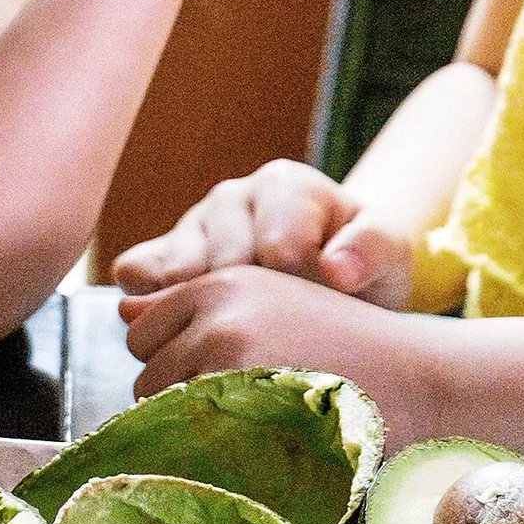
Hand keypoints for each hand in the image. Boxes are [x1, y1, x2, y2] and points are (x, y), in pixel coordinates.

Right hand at [113, 159, 415, 306]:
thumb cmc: (360, 266)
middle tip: (271, 335)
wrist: (332, 280)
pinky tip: (175, 330)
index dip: (294, 285)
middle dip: (248, 305)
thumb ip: (373, 248)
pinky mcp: (159, 255)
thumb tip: (336, 269)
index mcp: (285, 185)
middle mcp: (232, 197)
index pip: (276, 243)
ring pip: (175, 270)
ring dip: (199, 311)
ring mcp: (191, 225)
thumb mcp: (389, 253)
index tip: (311, 307)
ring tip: (230, 338)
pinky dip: (144, 302)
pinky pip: (134, 272)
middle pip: (222, 259)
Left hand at [118, 265, 450, 443]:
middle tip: (237, 411)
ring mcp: (229, 359)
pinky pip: (190, 440)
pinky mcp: (248, 407)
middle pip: (145, 372)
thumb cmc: (344, 349)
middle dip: (175, 397)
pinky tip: (251, 450)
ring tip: (251, 428)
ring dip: (191, 427)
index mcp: (220, 283)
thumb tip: (122, 307)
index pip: (142, 332)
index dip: (170, 361)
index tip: (214, 378)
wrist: (419, 379)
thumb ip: (199, 308)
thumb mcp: (273, 303)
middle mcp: (217, 313)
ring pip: (161, 409)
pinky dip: (207, 454)